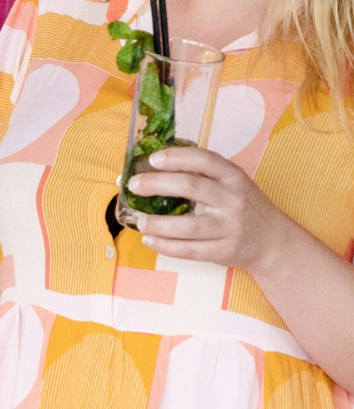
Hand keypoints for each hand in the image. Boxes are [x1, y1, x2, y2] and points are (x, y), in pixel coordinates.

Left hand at [127, 145, 293, 272]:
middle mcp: (233, 200)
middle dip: (157, 184)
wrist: (273, 241)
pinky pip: (190, 250)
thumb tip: (154, 159)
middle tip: (134, 185)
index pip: (205, 160)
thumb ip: (199, 171)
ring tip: (139, 220)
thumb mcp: (230, 181)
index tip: (153, 159)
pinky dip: (166, 246)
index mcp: (233, 177)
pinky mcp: (225, 251)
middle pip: (190, 187)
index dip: (177, 157)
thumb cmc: (242, 204)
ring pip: (188, 226)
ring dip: (157, 223)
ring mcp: (230, 227)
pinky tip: (149, 240)